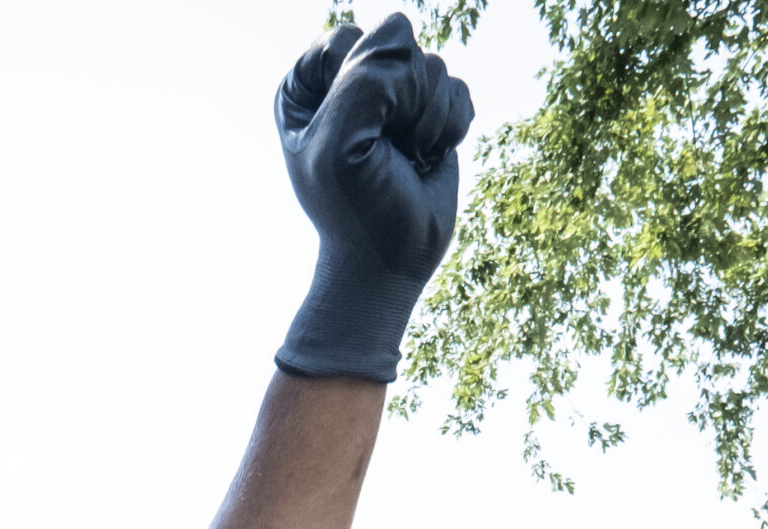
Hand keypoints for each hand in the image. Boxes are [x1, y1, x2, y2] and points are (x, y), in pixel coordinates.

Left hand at [273, 13, 474, 381]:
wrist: (390, 258)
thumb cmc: (353, 206)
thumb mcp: (341, 142)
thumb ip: (365, 77)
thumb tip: (402, 30)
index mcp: (308, 88)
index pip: (346, 39)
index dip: (360, 78)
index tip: (352, 125)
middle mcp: (349, 85)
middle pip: (396, 43)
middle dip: (401, 95)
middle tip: (385, 143)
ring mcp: (393, 99)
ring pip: (432, 65)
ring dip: (427, 117)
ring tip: (406, 155)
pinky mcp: (432, 115)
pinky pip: (459, 88)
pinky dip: (451, 125)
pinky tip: (430, 155)